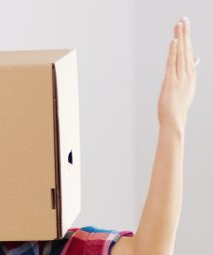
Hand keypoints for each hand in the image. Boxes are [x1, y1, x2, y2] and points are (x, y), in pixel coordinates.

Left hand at [158, 18, 197, 132]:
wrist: (174, 121)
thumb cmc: (178, 106)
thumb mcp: (187, 86)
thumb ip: (191, 71)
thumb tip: (196, 58)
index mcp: (190, 75)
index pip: (189, 53)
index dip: (188, 39)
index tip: (186, 26)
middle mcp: (187, 74)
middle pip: (187, 50)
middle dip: (186, 34)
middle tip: (184, 19)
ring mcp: (180, 78)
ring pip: (181, 54)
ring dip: (180, 38)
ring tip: (180, 24)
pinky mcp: (171, 82)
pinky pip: (172, 64)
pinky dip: (173, 52)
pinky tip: (174, 41)